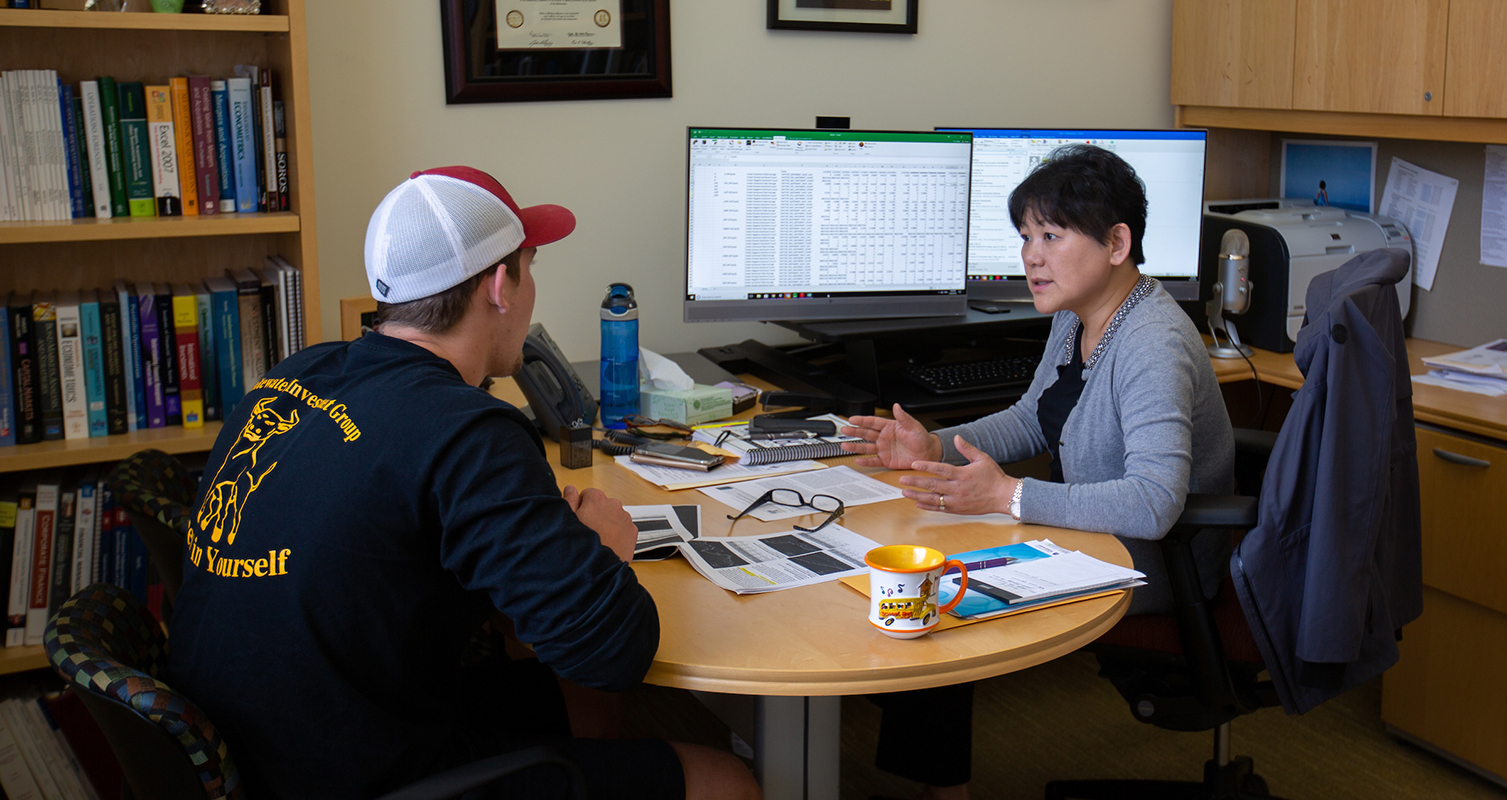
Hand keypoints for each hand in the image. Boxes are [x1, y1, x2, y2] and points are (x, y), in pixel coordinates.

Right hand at [563, 485, 635, 562]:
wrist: (600, 567)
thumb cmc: (582, 545)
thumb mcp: (568, 520)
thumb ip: (570, 500)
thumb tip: (570, 489)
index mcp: (597, 499)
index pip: (588, 494)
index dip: (582, 507)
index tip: (580, 518)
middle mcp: (614, 505)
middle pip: (602, 505)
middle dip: (596, 514)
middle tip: (588, 531)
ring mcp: (625, 518)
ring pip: (614, 516)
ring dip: (607, 524)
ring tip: (599, 540)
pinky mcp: (633, 531)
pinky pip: (624, 528)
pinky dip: (618, 533)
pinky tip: (608, 544)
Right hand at [840, 404, 941, 469]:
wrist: (928, 453)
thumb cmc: (922, 438)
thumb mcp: (913, 426)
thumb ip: (903, 418)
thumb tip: (896, 406)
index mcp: (889, 427)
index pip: (873, 422)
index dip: (862, 420)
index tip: (852, 419)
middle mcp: (884, 437)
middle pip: (866, 433)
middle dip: (854, 431)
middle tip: (844, 430)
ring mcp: (884, 449)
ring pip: (866, 447)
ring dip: (855, 446)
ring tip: (845, 445)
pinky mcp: (886, 460)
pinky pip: (874, 461)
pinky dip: (865, 461)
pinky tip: (857, 460)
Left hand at [898, 435, 1018, 515]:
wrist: (1004, 496)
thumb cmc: (994, 477)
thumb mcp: (982, 458)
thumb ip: (967, 448)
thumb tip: (957, 438)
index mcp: (962, 475)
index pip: (940, 469)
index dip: (926, 466)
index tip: (914, 464)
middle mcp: (957, 489)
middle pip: (932, 485)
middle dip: (915, 482)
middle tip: (902, 480)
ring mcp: (957, 501)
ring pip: (933, 499)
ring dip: (917, 496)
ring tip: (905, 493)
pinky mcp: (958, 509)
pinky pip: (940, 509)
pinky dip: (928, 507)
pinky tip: (918, 504)